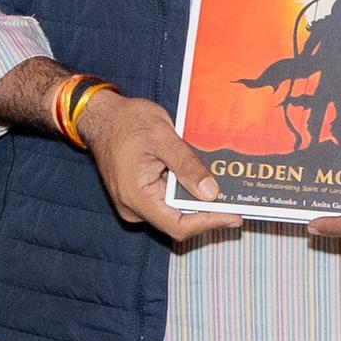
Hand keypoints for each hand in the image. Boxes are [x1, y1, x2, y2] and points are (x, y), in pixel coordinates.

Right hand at [79, 89, 235, 247]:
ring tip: (227, 191)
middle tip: (239, 201)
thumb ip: (186, 165)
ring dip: (198, 201)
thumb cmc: (127, 121)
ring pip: (174, 210)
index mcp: (136, 196)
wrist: (101, 115)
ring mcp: (136, 203)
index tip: (234, 216)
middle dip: (208, 212)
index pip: (177, 225)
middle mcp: (134, 207)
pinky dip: (186, 192)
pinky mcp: (140, 195)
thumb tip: (211, 193)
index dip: (208, 223)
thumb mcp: (161, 137)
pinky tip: (205, 181)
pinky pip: (167, 199)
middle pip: (178, 221)